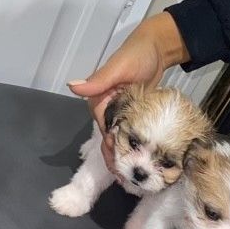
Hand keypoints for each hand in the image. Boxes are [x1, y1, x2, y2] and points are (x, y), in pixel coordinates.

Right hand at [67, 13, 188, 172]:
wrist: (157, 48)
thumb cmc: (137, 55)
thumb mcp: (118, 68)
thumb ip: (98, 81)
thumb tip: (72, 87)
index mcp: (98, 99)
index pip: (103, 131)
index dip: (110, 150)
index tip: (119, 167)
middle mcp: (105, 107)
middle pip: (109, 139)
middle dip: (116, 159)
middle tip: (126, 179)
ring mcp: (119, 111)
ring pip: (119, 139)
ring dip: (124, 156)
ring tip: (131, 177)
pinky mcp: (131, 113)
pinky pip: (129, 133)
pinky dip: (132, 146)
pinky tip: (140, 160)